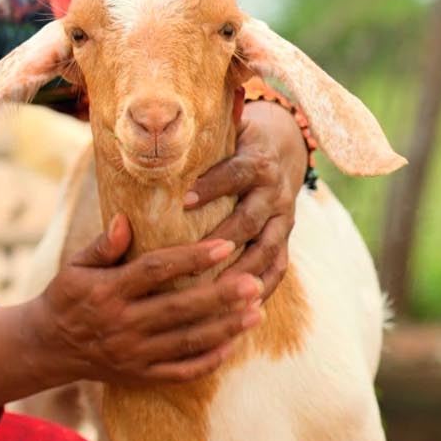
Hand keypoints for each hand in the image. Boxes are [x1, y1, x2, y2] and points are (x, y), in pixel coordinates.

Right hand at [24, 213, 262, 388]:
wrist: (49, 346)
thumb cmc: (68, 297)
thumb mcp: (76, 266)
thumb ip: (103, 245)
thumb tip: (126, 219)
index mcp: (107, 292)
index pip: (155, 271)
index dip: (191, 258)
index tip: (224, 245)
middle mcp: (122, 324)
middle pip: (179, 308)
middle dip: (221, 296)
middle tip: (255, 282)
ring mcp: (133, 354)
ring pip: (187, 342)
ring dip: (225, 328)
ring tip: (257, 312)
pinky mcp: (141, 375)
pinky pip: (181, 372)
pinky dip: (209, 361)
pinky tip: (234, 344)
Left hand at [185, 99, 307, 300]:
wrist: (282, 147)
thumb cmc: (237, 141)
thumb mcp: (227, 131)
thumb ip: (200, 138)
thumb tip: (154, 137)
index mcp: (257, 162)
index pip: (235, 174)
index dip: (212, 186)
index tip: (183, 201)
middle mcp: (274, 192)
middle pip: (250, 219)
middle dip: (223, 240)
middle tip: (193, 261)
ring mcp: (283, 218)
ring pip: (266, 249)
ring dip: (242, 273)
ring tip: (216, 293)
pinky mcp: (285, 239)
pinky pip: (278, 268)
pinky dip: (263, 288)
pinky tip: (242, 309)